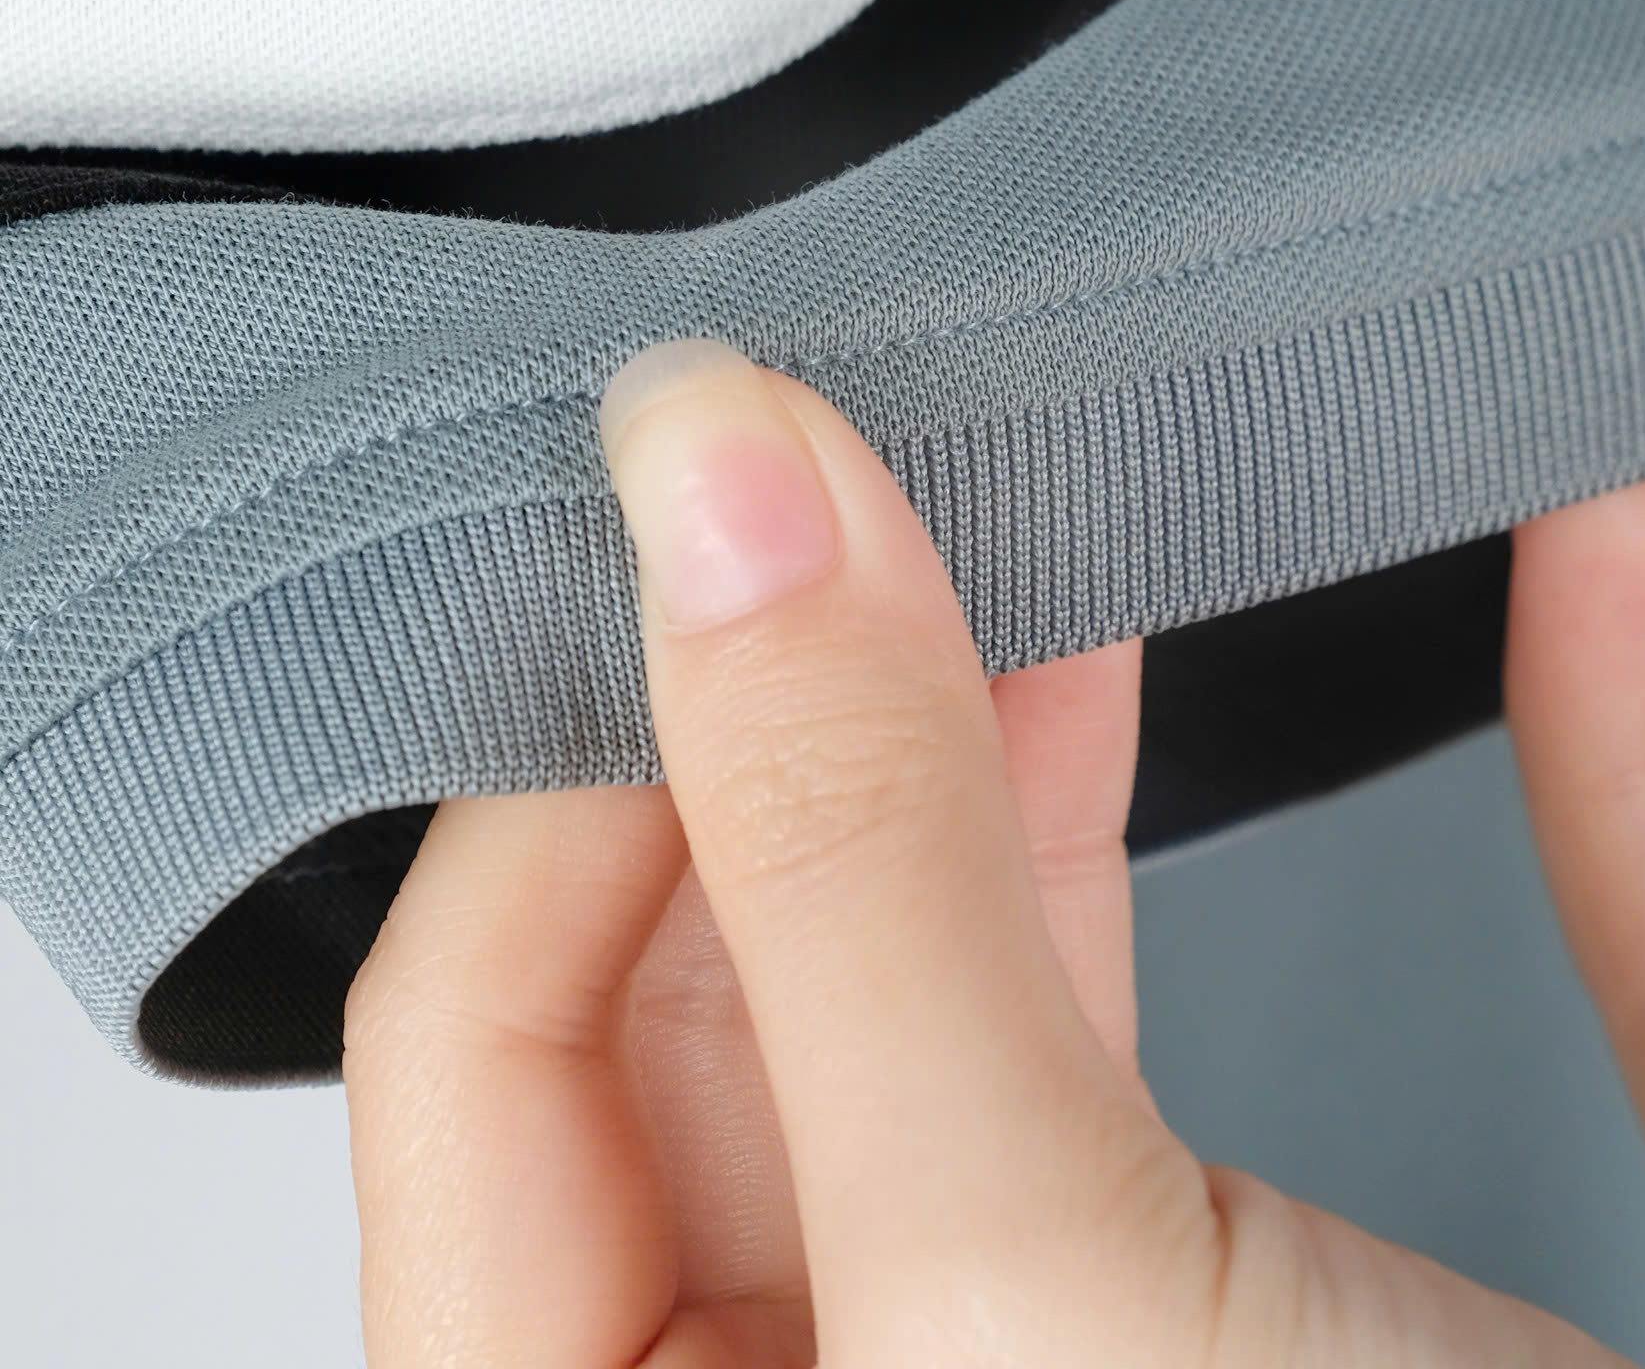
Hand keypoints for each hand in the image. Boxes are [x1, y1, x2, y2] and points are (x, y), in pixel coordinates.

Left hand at [344, 355, 1625, 1363]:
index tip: (727, 499)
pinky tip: (1063, 654)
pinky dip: (1027, 806)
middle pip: (631, 984)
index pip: (470, 1036)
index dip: (592, 750)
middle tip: (842, 473)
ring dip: (900, 730)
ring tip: (966, 515)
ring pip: (826, 963)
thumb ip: (859, 871)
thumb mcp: (1041, 1269)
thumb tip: (719, 491)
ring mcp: (894, 1340)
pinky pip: (988, 994)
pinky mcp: (1064, 1277)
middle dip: (751, 713)